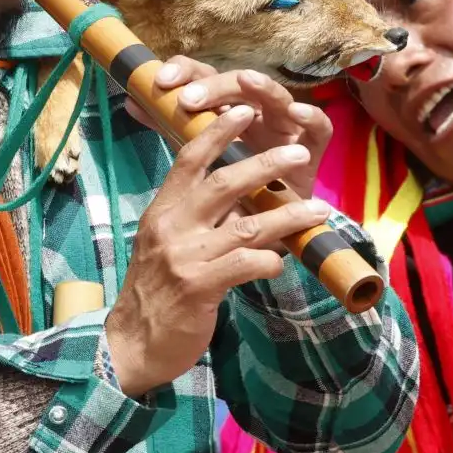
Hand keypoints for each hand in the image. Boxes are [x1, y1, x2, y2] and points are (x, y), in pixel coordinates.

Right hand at [105, 99, 332, 397]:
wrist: (133, 343)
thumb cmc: (156, 292)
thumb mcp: (167, 245)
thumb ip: (199, 220)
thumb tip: (240, 197)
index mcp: (162, 212)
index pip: (189, 160)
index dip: (217, 132)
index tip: (244, 109)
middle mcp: (171, 228)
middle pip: (222, 184)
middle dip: (264, 163)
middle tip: (297, 151)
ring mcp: (185, 258)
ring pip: (246, 226)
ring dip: (287, 215)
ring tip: (319, 209)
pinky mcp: (199, 288)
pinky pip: (246, 265)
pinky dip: (270, 261)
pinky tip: (282, 263)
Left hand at [134, 57, 332, 194]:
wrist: (261, 233)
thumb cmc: (226, 193)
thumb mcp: (196, 161)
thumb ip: (171, 129)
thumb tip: (130, 102)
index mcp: (224, 110)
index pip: (204, 77)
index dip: (184, 72)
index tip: (160, 82)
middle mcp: (255, 113)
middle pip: (236, 84)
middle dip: (213, 86)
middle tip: (190, 99)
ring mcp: (284, 127)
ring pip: (276, 96)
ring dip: (261, 88)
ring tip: (246, 82)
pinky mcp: (312, 148)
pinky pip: (318, 127)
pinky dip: (309, 116)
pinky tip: (295, 112)